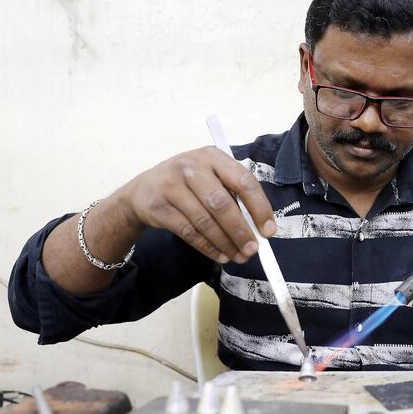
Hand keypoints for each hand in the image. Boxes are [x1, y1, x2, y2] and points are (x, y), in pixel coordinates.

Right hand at [120, 146, 274, 263]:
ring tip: (238, 256)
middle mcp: (192, 167)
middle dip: (241, 231)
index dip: (259, 208)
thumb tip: (260, 228)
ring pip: (205, 221)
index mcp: (213, 157)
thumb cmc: (188, 183)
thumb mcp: (211, 176)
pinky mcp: (159, 208)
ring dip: (225, 243)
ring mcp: (172, 186)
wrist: (144, 189)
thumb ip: (233, 195)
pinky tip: (220, 255)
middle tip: (253, 250)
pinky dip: (207, 247)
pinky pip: (189, 232)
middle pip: (222, 204)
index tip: (269, 230)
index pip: (243, 181)